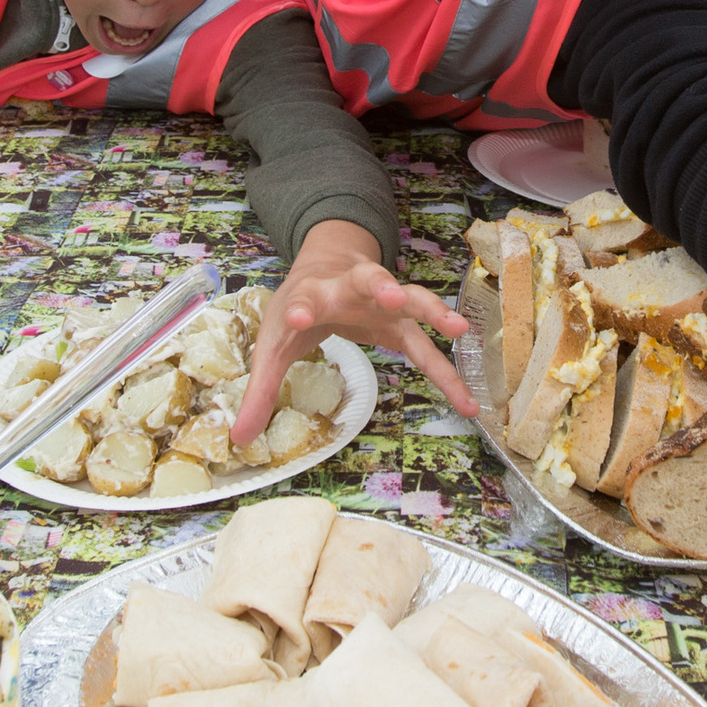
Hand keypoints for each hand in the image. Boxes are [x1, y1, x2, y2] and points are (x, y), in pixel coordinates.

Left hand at [234, 221, 474, 445]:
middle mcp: (351, 291)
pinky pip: (427, 348)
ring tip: (458, 328)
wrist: (327, 266)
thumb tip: (240, 441)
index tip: (295, 317)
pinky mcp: (401, 322)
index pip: (303, 299)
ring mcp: (382, 302)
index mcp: (311, 294)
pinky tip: (466, 400)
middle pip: (368, 281)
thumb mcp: (273, 345)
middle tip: (392, 295)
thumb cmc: (299, 307)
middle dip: (381, 287)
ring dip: (431, 311)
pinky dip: (446, 372)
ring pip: (411, 300)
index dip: (299, 308)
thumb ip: (259, 392)